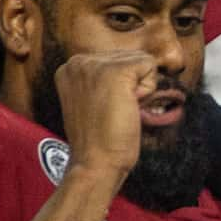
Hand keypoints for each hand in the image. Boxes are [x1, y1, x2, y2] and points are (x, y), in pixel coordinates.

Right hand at [55, 48, 159, 184]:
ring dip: (139, 88)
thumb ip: (103, 79)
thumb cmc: (98, 138)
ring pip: (141, 60)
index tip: (103, 108)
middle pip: (128, 57)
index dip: (120, 87)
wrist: (95, 163)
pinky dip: (148, 90)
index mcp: (70, 67)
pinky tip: (129, 107)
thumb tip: (133, 64)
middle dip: (131, 85)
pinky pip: (150, 66)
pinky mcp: (116, 71)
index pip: (114, 59)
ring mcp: (95, 64)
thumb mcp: (92, 99)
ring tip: (118, 109)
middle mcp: (78, 61)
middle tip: (112, 111)